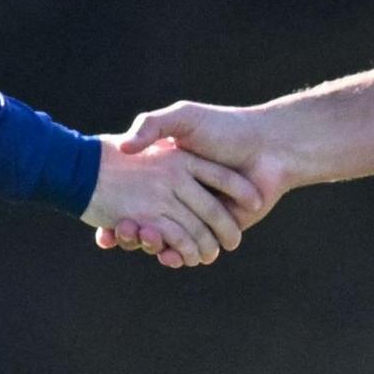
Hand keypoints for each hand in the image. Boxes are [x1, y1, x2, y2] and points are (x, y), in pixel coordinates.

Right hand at [82, 135, 263, 268]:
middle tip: (120, 229)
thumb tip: (123, 147)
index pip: (133, 195)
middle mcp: (181, 195)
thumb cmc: (225, 127)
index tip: (103, 216)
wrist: (270, 147)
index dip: (115, 208)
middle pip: (145, 221)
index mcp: (170, 171)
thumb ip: (152, 125)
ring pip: (164, 239)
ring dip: (148, 244)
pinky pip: (189, 250)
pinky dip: (175, 255)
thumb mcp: (183, 117)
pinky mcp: (216, 232)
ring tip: (138, 236)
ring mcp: (197, 215)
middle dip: (129, 230)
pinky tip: (165, 253)